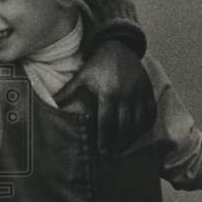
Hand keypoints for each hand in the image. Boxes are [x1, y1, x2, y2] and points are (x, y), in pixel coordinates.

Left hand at [54, 40, 156, 154]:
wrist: (119, 47)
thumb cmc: (98, 64)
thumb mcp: (82, 77)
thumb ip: (68, 92)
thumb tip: (51, 103)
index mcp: (108, 93)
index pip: (107, 122)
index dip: (105, 138)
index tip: (102, 151)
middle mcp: (126, 95)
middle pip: (124, 126)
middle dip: (119, 143)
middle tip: (112, 154)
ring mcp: (139, 93)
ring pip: (139, 122)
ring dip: (132, 138)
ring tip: (123, 148)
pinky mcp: (148, 90)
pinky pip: (151, 113)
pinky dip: (146, 125)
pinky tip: (138, 133)